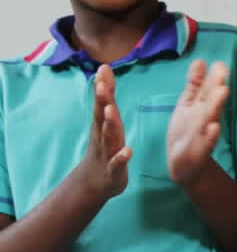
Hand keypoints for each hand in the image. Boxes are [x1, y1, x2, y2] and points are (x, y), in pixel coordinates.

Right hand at [75, 65, 131, 199]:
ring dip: (109, 124)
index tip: (103, 69)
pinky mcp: (113, 170)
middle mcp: (103, 136)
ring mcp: (107, 153)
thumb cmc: (104, 147)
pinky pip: (117, 163)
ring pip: (108, 137)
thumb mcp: (106, 120)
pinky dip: (121, 157)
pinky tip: (127, 151)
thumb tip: (104, 69)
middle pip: (102, 116)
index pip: (102, 102)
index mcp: (103, 124)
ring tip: (110, 111)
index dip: (103, 86)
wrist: (94, 182)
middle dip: (102, 100)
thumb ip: (107, 97)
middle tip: (101, 84)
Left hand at [166, 60, 229, 187]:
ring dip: (216, 106)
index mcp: (201, 106)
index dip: (212, 77)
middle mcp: (205, 118)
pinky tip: (214, 127)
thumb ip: (195, 84)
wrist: (184, 164)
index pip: (207, 90)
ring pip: (210, 118)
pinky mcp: (200, 151)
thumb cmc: (187, 130)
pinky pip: (206, 143)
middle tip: (223, 72)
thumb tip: (201, 60)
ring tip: (222, 92)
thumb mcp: (188, 104)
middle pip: (211, 101)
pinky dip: (211, 136)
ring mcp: (203, 134)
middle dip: (217, 87)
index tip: (219, 63)